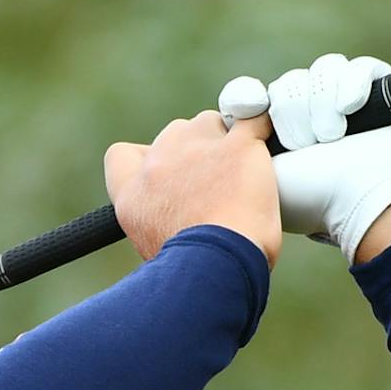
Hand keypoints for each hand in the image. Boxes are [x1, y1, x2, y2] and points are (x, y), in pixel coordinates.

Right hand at [104, 110, 280, 267]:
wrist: (212, 268)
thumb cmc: (190, 271)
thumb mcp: (153, 247)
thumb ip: (158, 217)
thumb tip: (180, 218)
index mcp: (132, 194)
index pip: (122, 155)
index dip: (146, 158)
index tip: (166, 172)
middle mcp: (157, 165)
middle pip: (174, 134)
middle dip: (194, 150)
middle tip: (216, 183)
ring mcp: (195, 149)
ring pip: (211, 123)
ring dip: (226, 142)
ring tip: (244, 175)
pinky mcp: (236, 147)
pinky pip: (253, 118)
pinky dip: (262, 127)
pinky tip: (268, 141)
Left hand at [219, 53, 390, 263]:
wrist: (368, 201)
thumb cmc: (312, 195)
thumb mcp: (256, 171)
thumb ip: (234, 142)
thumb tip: (234, 109)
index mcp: (277, 137)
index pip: (253, 96)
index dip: (247, 96)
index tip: (249, 104)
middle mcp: (311, 117)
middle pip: (288, 83)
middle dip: (293, 111)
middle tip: (305, 144)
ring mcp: (346, 105)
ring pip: (322, 72)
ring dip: (321, 104)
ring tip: (331, 137)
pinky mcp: (381, 93)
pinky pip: (359, 67)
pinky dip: (352, 85)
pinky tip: (351, 108)